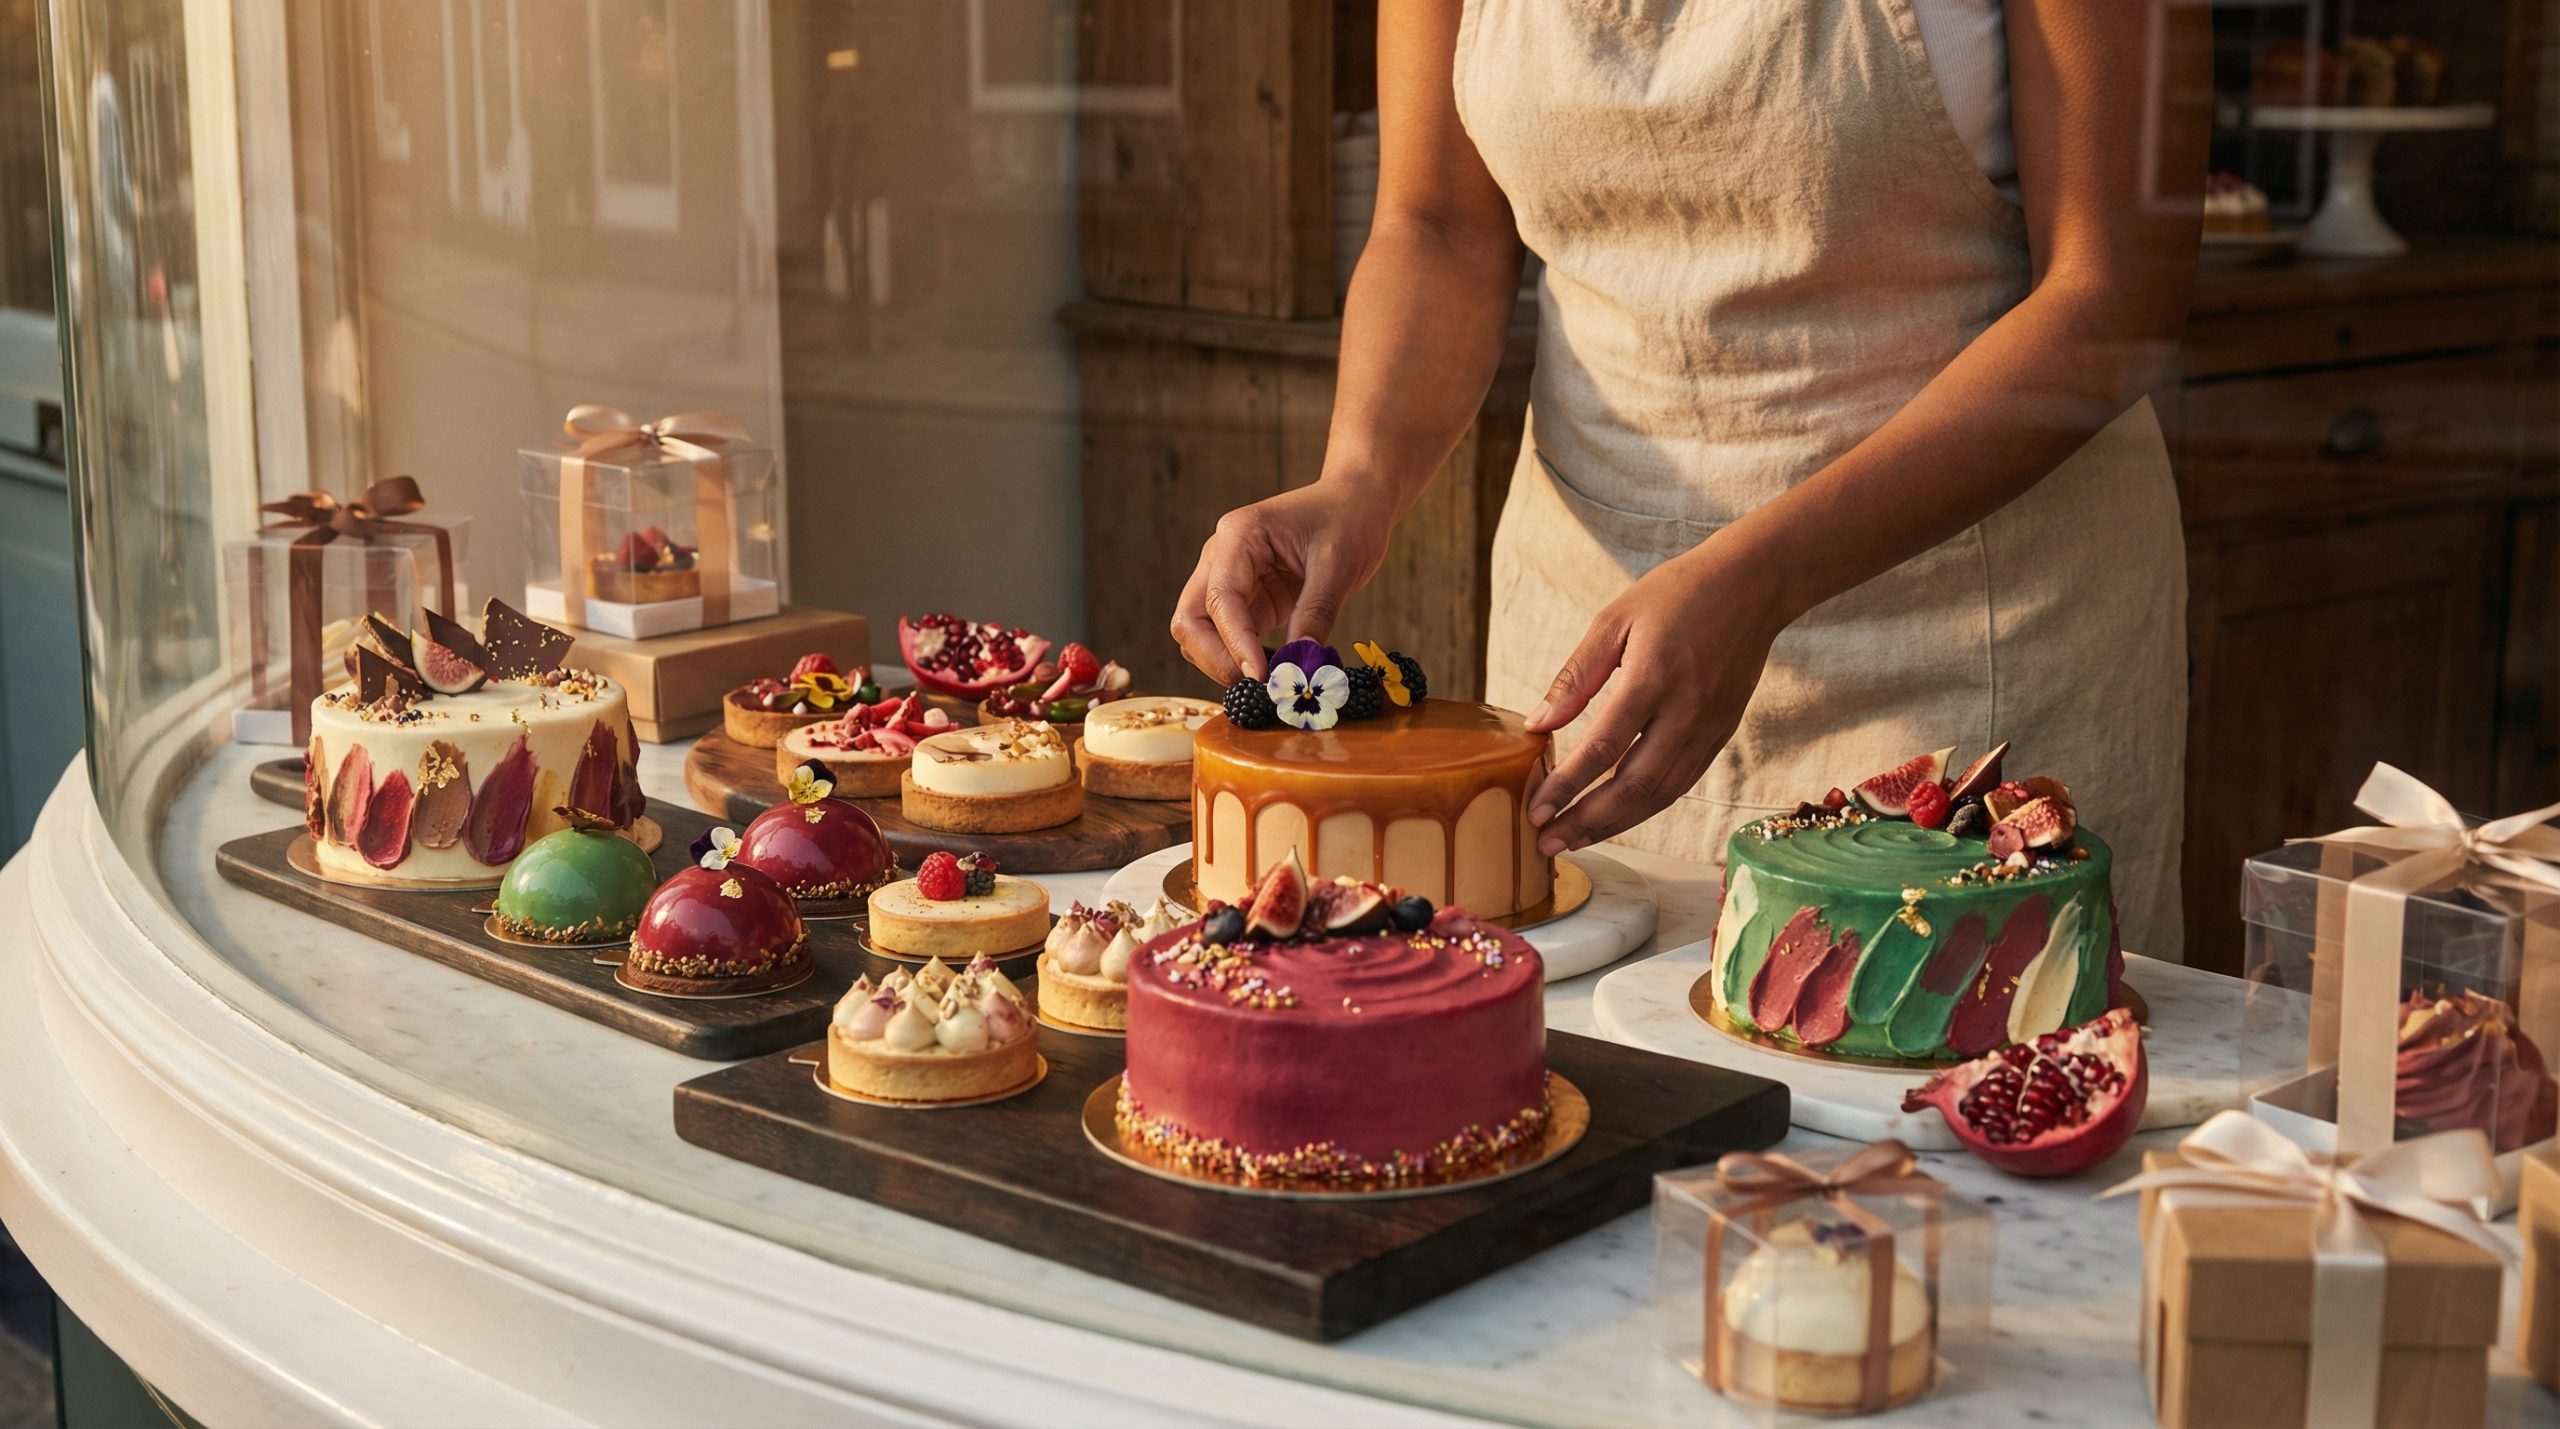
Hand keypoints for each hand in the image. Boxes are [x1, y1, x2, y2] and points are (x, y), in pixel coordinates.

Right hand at [1172, 482, 1395, 684]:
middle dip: (1215, 657)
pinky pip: (1225, 637)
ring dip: (1222, 661)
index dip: (1235, 643)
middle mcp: (1221, 556)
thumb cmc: (1348, 520)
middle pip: (1190, 619)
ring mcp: (1228, 579)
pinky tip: (1273, 671)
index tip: (1261, 676)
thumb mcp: (1338, 564)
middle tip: (1258, 684)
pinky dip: (1239, 659)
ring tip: (1269, 680)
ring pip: (1199, 632)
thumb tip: (1300, 665)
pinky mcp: (1245, 600)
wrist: (1356, 503)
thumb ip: (1316, 613)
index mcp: (1238, 536)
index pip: (1220, 599)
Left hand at [1523, 541, 1789, 855]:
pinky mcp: (1721, 733)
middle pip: (1633, 786)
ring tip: (1573, 839)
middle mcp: (1685, 711)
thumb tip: (1538, 723)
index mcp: (1653, 678)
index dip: (1567, 785)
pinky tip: (1615, 817)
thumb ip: (1577, 675)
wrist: (1753, 585)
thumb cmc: (1678, 593)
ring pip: (1659, 795)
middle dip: (1586, 821)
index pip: (1604, 748)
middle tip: (1546, 843)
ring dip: (1614, 825)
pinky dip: (1645, 808)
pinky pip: (1681, 783)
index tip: (1535, 810)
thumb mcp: (1616, 619)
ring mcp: (1708, 727)